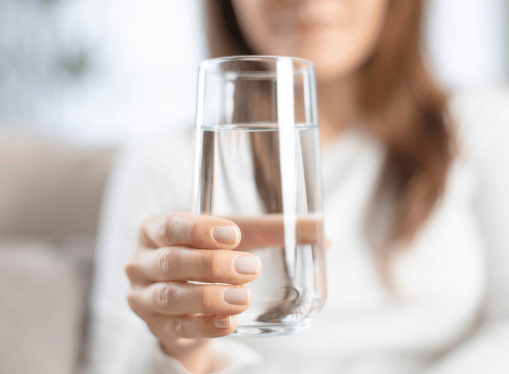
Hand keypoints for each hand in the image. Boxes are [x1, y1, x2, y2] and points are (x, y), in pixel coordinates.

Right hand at [125, 212, 260, 370]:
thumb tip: (323, 232)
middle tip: (249, 268)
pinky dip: (205, 326)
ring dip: (208, 298)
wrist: (185, 298)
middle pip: (171, 261)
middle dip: (211, 265)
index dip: (200, 230)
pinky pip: (178, 328)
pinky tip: (229, 323)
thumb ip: (274, 231)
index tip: (233, 235)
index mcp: (156, 229)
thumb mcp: (235, 238)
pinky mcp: (156, 327)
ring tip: (243, 298)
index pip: (172, 225)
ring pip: (170, 297)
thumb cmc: (209, 255)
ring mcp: (143, 297)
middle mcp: (141, 262)